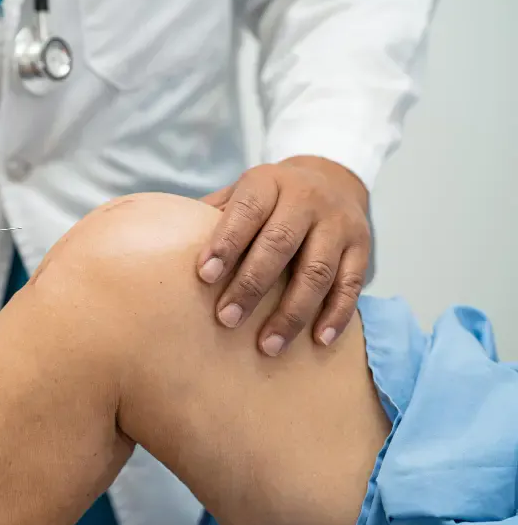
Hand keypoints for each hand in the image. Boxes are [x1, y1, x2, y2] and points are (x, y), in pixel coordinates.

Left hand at [197, 156, 369, 356]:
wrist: (331, 179)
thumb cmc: (269, 199)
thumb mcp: (241, 193)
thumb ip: (211, 215)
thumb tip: (162, 243)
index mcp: (268, 182)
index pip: (246, 211)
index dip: (225, 242)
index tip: (204, 276)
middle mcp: (306, 198)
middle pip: (279, 243)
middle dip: (252, 285)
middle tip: (226, 320)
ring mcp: (338, 223)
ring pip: (317, 270)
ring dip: (292, 312)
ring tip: (268, 345)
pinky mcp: (362, 247)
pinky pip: (351, 284)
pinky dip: (336, 315)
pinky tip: (318, 341)